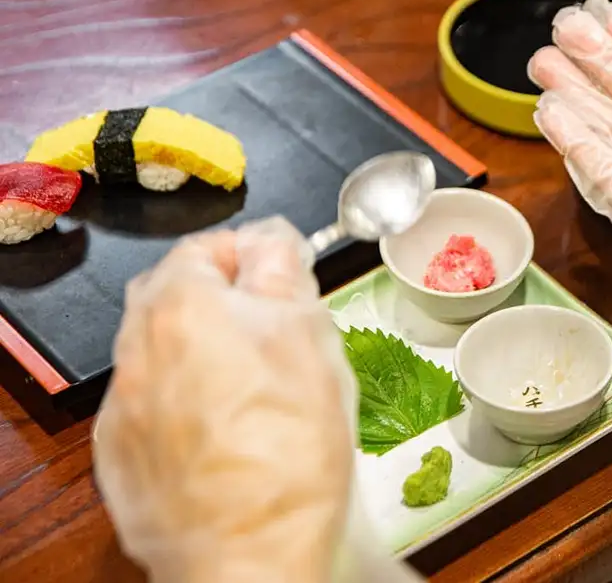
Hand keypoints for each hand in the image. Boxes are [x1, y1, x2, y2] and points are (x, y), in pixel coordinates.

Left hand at [92, 218, 353, 582]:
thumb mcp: (309, 332)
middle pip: (176, 295)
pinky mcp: (123, 456)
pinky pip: (154, 406)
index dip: (253, 256)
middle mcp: (136, 349)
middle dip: (222, 301)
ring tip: (256, 387)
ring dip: (203, 352)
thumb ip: (284, 268)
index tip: (282, 280)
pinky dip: (186, 404)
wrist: (249, 553)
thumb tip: (272, 239)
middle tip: (274, 331)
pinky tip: (227, 432)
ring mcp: (125, 407)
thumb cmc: (287, 444)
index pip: (207, 244)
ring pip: (164, 352)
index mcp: (181, 305)